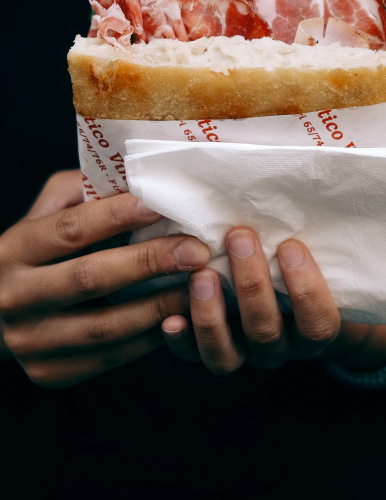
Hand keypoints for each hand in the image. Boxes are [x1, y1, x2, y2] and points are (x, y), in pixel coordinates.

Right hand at [0, 171, 209, 386]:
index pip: (69, 230)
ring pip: (106, 326)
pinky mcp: (50, 372)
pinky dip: (150, 336)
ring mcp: (30, 342)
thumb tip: (140, 179)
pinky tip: (180, 315)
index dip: (116, 217)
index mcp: (11, 250)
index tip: (159, 206)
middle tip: (197, 250)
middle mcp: (14, 298)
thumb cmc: (40, 248)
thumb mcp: (48, 210)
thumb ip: (83, 191)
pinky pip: (111, 356)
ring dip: (160, 304)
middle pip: (90, 278)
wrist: (1, 312)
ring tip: (199, 285)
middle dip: (149, 262)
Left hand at [162, 226, 344, 373]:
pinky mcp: (206, 353)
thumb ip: (304, 227)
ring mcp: (242, 354)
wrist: (276, 296)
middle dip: (251, 285)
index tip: (290, 246)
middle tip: (238, 238)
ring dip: (212, 315)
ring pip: (228, 355)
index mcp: (311, 326)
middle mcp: (278, 347)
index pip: (318, 323)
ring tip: (201, 275)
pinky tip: (171, 319)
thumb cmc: (293, 258)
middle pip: (267, 331)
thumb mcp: (309, 250)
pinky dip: (182, 340)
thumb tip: (309, 175)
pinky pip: (192, 358)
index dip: (307, 290)